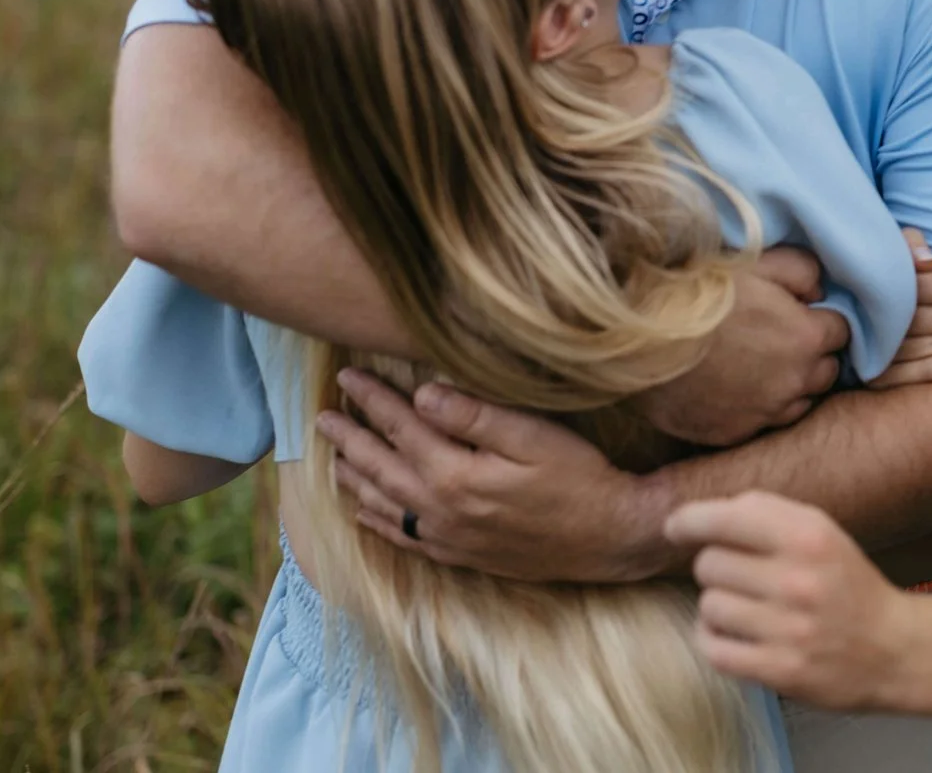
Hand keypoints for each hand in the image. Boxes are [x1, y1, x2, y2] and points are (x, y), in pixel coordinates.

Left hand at [318, 369, 668, 583]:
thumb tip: (422, 393)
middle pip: (381, 466)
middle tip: (322, 417)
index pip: (401, 426)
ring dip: (354, 478)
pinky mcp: (460, 554)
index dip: (372, 399)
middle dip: (350, 438)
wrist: (609, 539)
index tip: (347, 376)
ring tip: (332, 459)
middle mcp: (440, 509)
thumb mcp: (535, 437)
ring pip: (383, 504)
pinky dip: (376, 521)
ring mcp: (447, 536)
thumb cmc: (579, 479)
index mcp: (454, 474)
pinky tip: (366, 511)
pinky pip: (402, 537)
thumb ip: (475, 416)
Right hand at [635, 247, 848, 446]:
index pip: (841, 332)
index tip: (802, 315)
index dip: (821, 320)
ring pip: (797, 404)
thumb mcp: (758, 261)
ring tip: (759, 366)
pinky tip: (733, 389)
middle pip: (825, 372)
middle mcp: (793, 384)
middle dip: (812, 355)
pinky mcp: (731, 434)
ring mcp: (762, 414)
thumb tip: (820, 289)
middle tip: (782, 339)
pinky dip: (755, 409)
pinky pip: (760, 424)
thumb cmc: (699, 290)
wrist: (639, 335)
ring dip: (789, 386)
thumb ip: (803, 270)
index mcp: (805, 339)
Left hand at [670, 491, 923, 710]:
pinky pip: (714, 648)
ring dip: (718, 607)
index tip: (675, 527)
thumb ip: (767, 515)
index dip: (689, 520)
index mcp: (809, 536)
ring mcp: (789, 629)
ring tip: (745, 609)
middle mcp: (798, 579)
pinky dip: (715, 640)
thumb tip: (700, 515)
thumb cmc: (848, 584)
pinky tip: (734, 634)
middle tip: (742, 578)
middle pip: (709, 563)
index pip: (726, 518)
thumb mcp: (822, 533)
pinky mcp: (780, 670)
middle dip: (717, 568)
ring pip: (708, 606)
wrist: (894, 649)